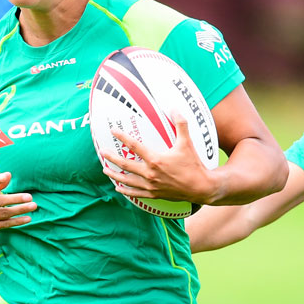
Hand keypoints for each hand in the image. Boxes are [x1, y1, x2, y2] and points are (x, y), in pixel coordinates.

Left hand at [100, 112, 219, 204]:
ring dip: (115, 175)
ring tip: (105, 170)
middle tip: (102, 152)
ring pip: (127, 181)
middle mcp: (150, 173)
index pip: (134, 146)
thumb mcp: (187, 143)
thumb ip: (181, 125)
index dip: (122, 137)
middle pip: (125, 164)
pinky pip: (136, 193)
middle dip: (112, 158)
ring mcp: (151, 185)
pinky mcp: (154, 194)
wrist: (201, 187)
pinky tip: (118, 188)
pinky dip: (125, 191)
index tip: (113, 131)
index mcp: (155, 160)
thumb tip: (174, 108)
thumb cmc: (194, 165)